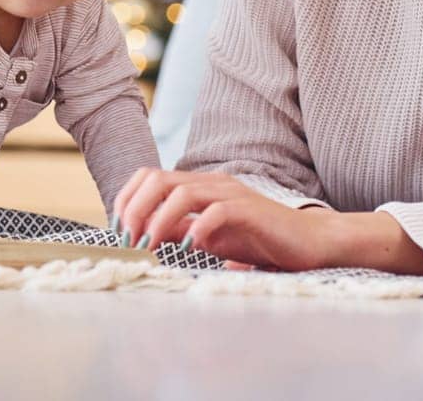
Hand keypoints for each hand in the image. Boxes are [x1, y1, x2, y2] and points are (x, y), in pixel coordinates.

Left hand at [113, 168, 336, 270]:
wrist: (305, 241)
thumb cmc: (256, 238)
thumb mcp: (207, 235)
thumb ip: (177, 230)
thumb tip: (142, 234)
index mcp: (198, 185)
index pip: (149, 176)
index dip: (127, 198)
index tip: (117, 228)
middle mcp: (211, 183)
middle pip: (158, 179)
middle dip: (135, 208)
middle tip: (128, 239)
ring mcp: (230, 193)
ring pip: (183, 191)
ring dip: (158, 218)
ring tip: (149, 244)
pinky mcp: (249, 210)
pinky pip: (216, 211)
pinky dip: (197, 227)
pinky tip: (190, 246)